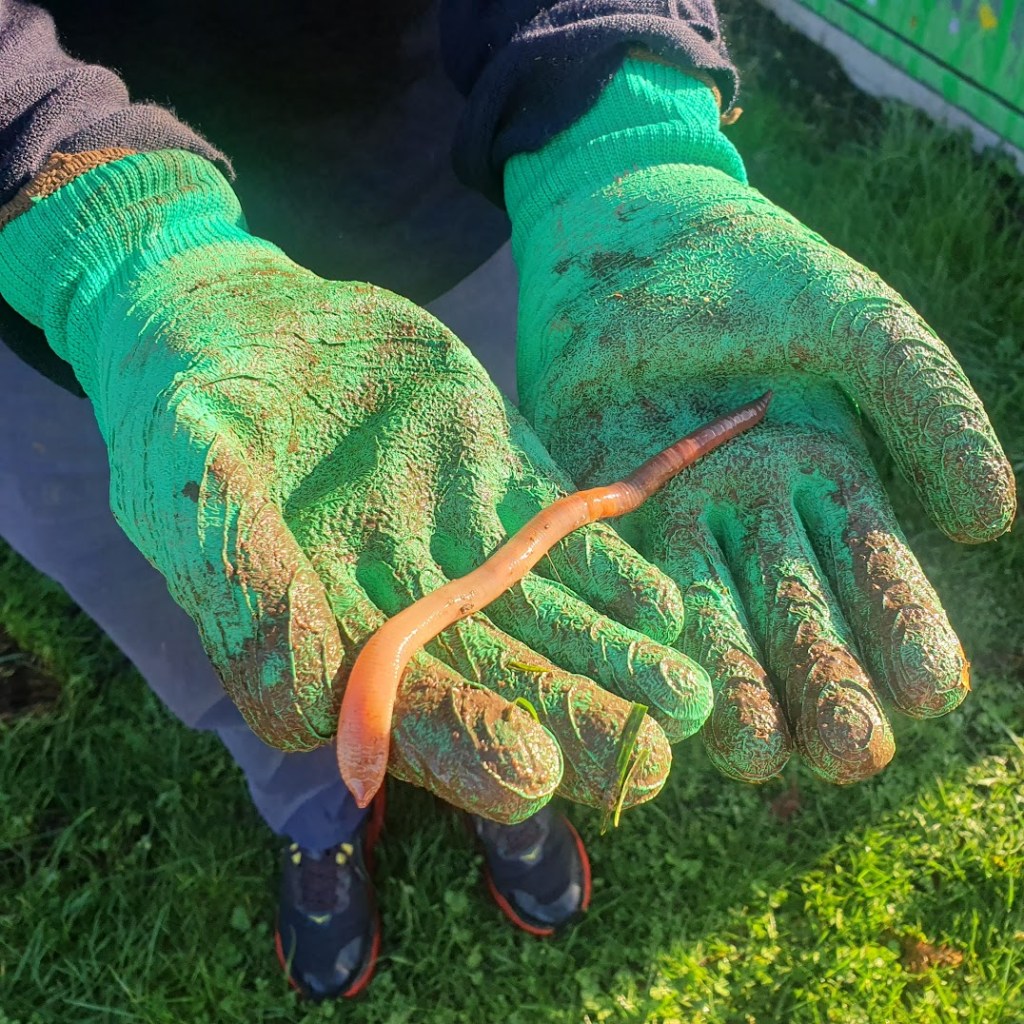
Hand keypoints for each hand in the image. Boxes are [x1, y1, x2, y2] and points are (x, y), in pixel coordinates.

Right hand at [0, 149, 715, 820]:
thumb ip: (245, 591)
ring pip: (547, 616)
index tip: (532, 774)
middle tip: (647, 761)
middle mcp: (406, 607)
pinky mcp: (498, 479)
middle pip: (501, 680)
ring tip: (687, 696)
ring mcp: (460, 544)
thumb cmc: (185, 404)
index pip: (407, 713)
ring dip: (615, 660)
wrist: (233, 318)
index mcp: (328, 635)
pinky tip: (664, 605)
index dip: (468, 744)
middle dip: (573, 721)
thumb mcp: (191, 485)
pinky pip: (563, 533)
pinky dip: (611, 569)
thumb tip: (306, 717)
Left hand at [507, 60, 1015, 783]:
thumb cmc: (753, 267)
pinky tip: (671, 696)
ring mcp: (680, 520)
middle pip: (806, 623)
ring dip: (747, 694)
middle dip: (833, 689)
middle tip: (851, 752)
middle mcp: (759, 519)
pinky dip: (654, 644)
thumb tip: (995, 518)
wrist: (624, 232)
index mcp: (830, 480)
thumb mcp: (858, 323)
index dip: (911, 635)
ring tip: (764, 755)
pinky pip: (634, 591)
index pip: (884, 581)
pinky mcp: (604, 511)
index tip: (930, 690)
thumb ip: (928, 405)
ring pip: (723, 626)